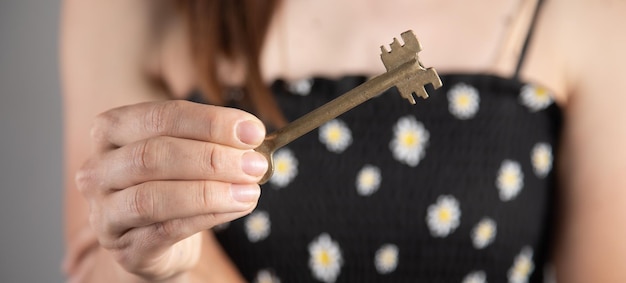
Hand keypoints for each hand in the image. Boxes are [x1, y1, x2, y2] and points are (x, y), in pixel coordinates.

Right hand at [75, 100, 266, 280]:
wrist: (155, 242)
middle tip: (255, 164)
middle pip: (153, 155)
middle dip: (212, 158)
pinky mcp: (125, 248)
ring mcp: (105, 212)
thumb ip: (212, 142)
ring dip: (210, 192)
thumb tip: (251, 136)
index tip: (253, 132)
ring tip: (250, 190)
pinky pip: (166, 230)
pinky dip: (208, 217)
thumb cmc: (171, 185)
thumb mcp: (186, 153)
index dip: (210, 122)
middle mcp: (99, 169)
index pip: (161, 116)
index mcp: (111, 131)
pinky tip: (237, 207)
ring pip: (153, 197)